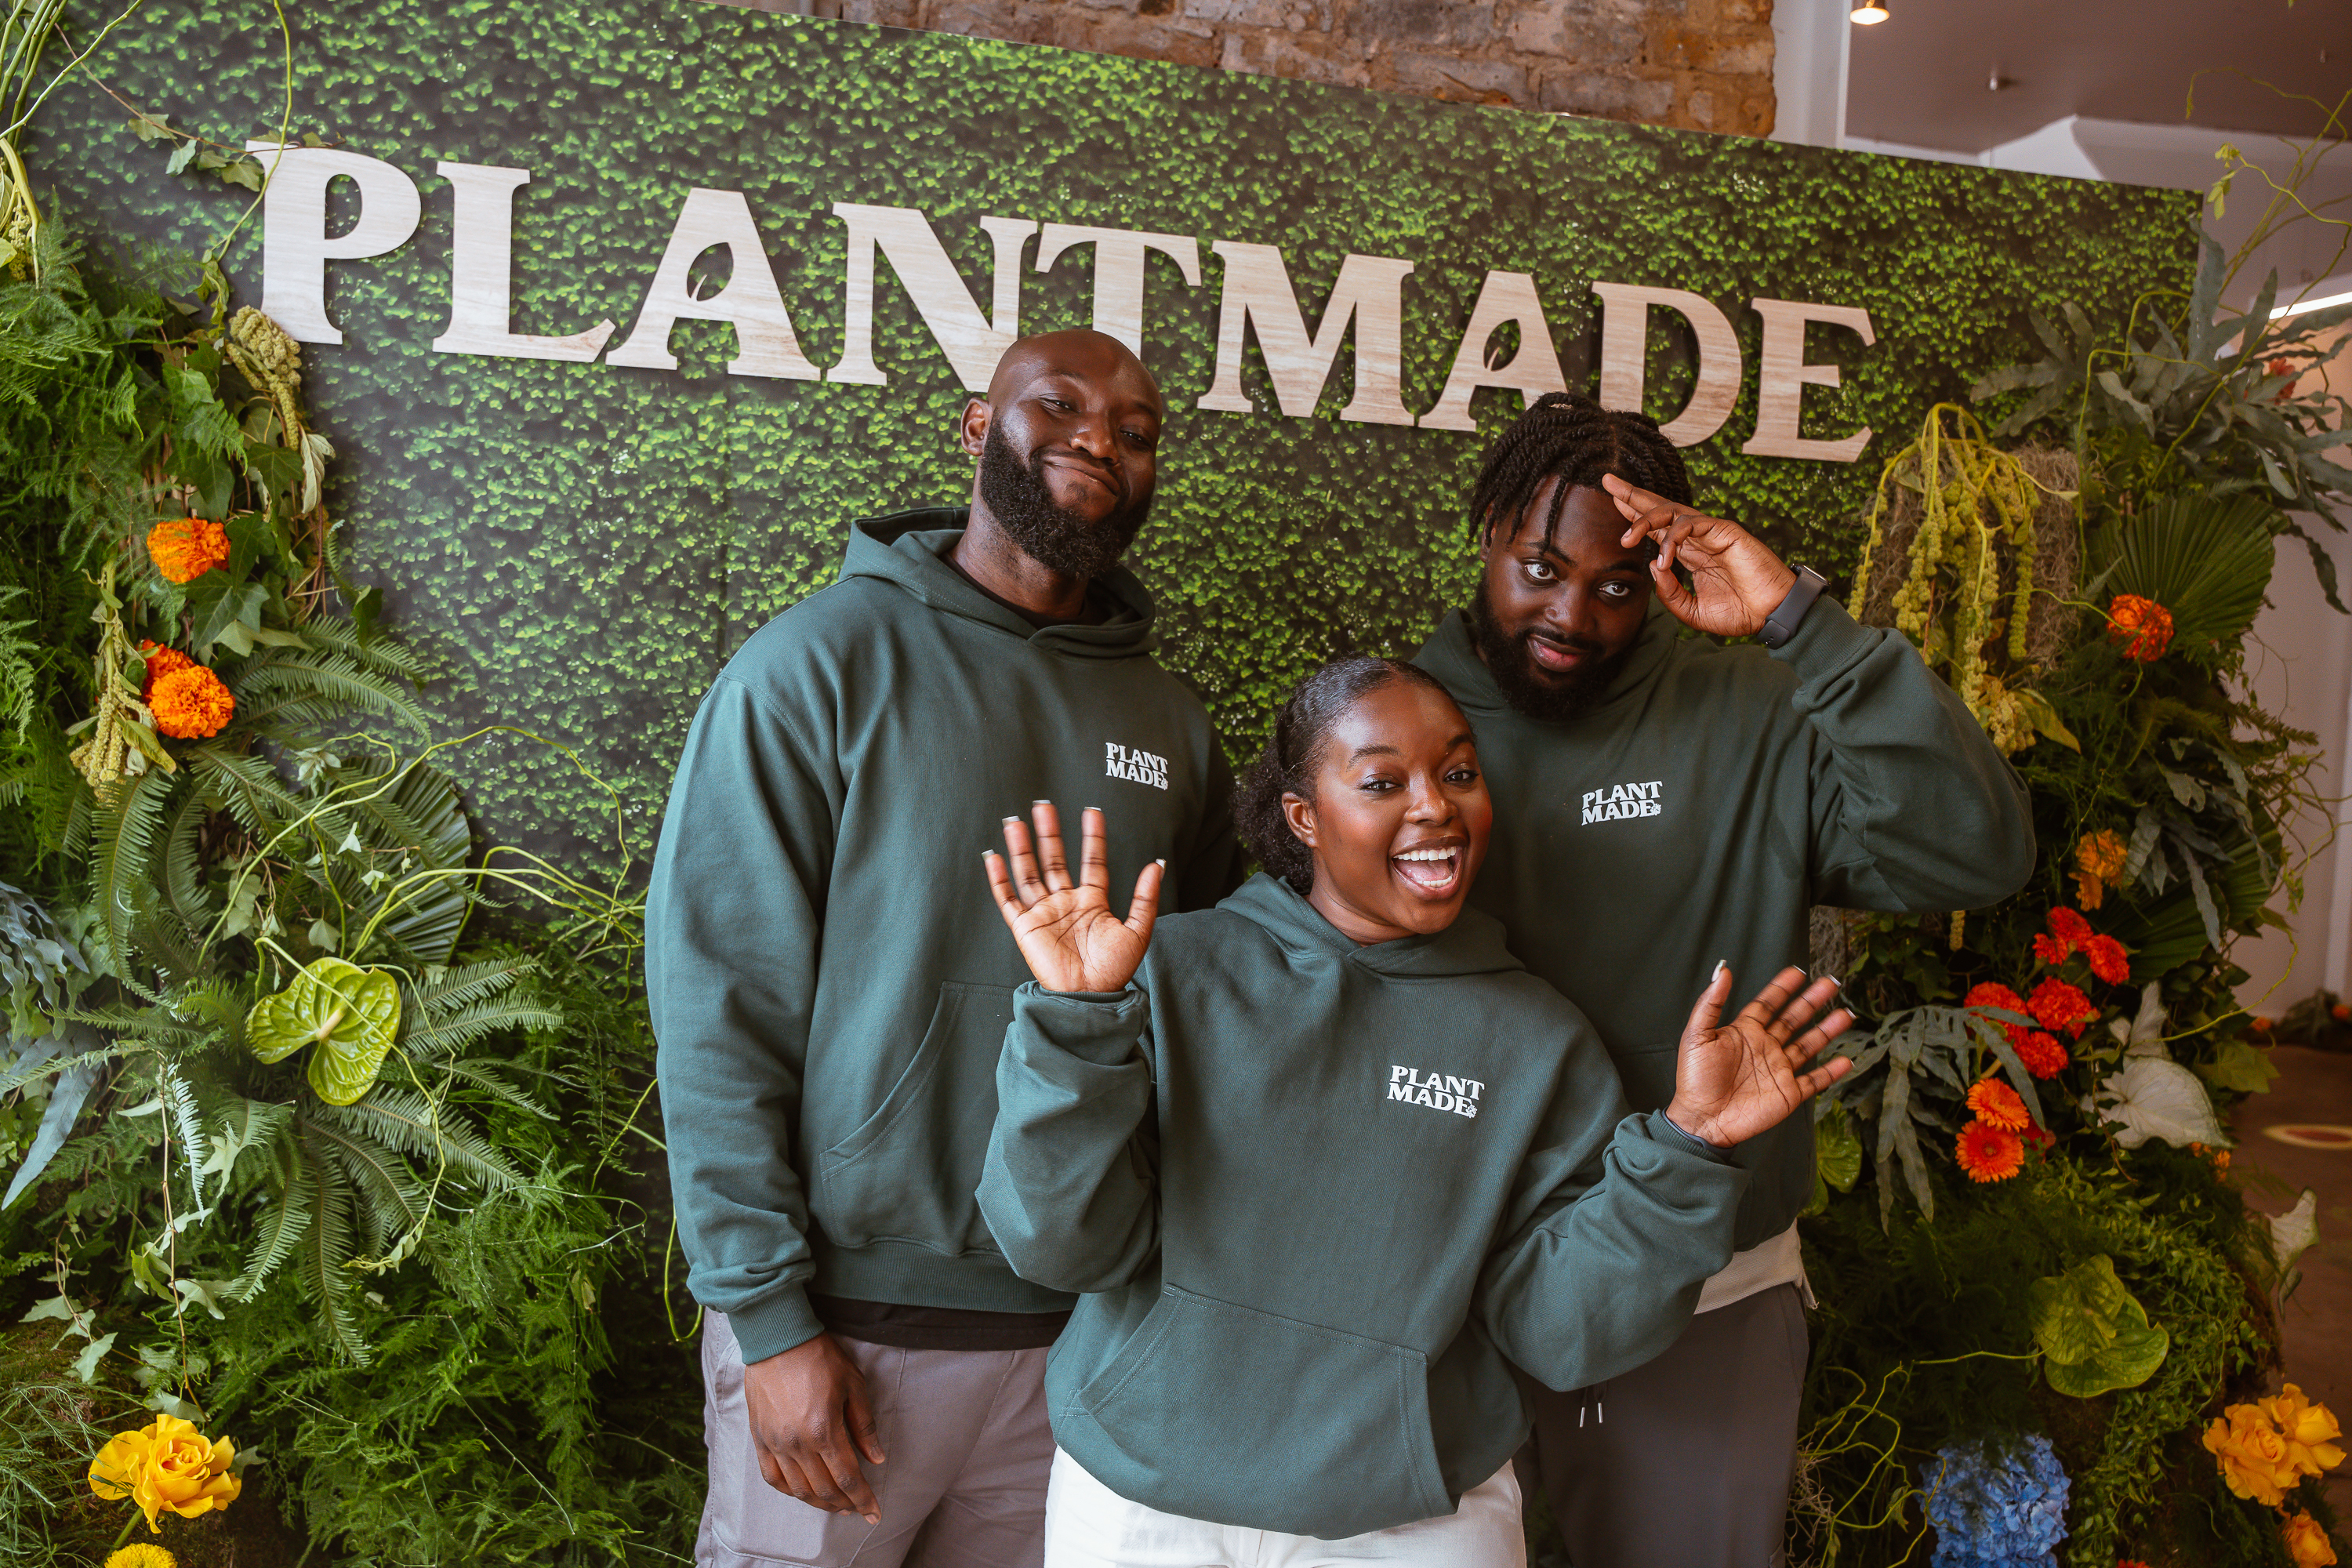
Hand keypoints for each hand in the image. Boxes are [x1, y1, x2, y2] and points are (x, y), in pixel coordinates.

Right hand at [742, 1333, 885, 1521]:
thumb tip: (877, 1459)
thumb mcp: (854, 1385)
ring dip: (819, 1503)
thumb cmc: (820, 1358)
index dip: (863, 1500)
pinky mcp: (760, 1439)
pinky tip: (803, 1493)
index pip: (848, 1478)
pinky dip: (790, 1492)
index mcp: (825, 1430)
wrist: (777, 1340)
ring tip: (836, 1506)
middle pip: (824, 1490)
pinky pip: (772, 1477)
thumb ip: (864, 1426)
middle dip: (845, 1505)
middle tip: (858, 1510)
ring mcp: (776, 1444)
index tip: (875, 1515)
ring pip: (799, 1490)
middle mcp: (798, 1443)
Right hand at [985, 802, 1161, 993]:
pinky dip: (999, 879)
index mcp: (1092, 902)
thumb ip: (1146, 897)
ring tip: (1016, 822)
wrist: (1090, 996)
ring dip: (1022, 847)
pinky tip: (994, 857)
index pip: (1091, 861)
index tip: (1092, 811)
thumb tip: (1156, 864)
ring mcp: (1044, 913)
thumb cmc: (1113, 970)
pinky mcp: (1025, 927)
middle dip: (1049, 833)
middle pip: (1054, 860)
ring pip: (1029, 873)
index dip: (1092, 837)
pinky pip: (1008, 899)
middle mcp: (1065, 903)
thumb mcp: (1138, 931)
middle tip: (1044, 805)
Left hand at [1603, 473, 1797, 637]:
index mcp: (1692, 553)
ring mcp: (1712, 532)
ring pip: (1671, 512)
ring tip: (1625, 537)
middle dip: (1632, 495)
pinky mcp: (1726, 531)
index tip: (1613, 501)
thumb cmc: (1740, 613)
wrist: (1772, 614)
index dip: (1635, 515)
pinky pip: (1692, 524)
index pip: (1658, 528)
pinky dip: (1673, 538)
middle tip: (1607, 480)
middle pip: (1660, 509)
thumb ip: (1670, 593)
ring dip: (1644, 519)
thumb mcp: (1693, 611)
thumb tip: (1653, 566)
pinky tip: (1664, 557)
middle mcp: (1699, 538)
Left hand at [1664, 965, 1853, 1147]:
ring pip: (1809, 1045)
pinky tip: (1846, 1059)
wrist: (1703, 1118)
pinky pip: (1815, 1081)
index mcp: (1744, 1032)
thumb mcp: (1697, 1035)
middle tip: (1831, 983)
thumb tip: (1723, 970)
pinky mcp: (1788, 1093)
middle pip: (1794, 1018)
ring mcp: (1779, 1070)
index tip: (1798, 972)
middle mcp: (1765, 1047)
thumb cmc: (1694, 1079)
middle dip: (1812, 1001)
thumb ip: (1710, 1002)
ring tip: (1846, 1014)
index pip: (1768, 1003)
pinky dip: (1831, 1072)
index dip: (1782, 988)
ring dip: (1827, 1030)